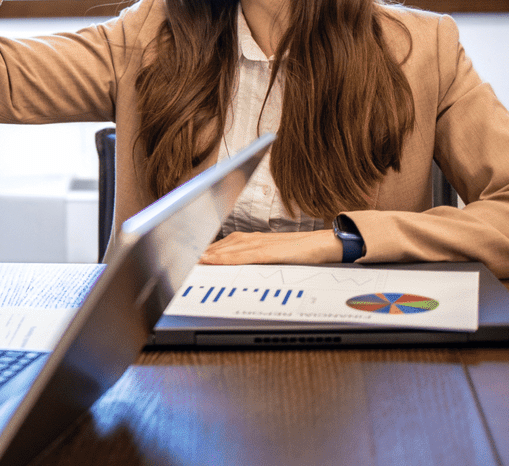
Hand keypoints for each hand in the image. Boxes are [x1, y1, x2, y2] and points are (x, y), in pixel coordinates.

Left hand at [199, 230, 341, 265]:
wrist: (327, 244)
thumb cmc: (304, 251)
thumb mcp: (276, 257)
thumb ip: (258, 260)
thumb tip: (242, 269)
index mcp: (254, 240)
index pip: (224, 245)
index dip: (206, 250)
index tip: (188, 257)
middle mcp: (254, 239)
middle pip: (221, 246)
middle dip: (202, 253)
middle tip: (181, 260)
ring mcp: (262, 243)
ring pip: (228, 249)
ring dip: (208, 254)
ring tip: (190, 261)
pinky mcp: (271, 251)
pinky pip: (244, 255)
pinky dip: (227, 257)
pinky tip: (214, 261)